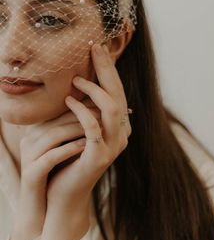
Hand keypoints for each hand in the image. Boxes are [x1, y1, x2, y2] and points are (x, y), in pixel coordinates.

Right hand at [10, 103, 99, 239]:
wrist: (46, 204)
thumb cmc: (59, 170)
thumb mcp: (64, 145)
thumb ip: (72, 128)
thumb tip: (97, 108)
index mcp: (36, 130)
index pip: (58, 112)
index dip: (81, 108)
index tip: (101, 106)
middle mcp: (29, 140)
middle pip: (57, 120)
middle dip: (82, 115)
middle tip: (102, 114)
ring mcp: (28, 156)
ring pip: (53, 135)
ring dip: (77, 129)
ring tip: (98, 127)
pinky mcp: (31, 173)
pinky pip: (51, 157)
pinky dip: (69, 149)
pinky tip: (86, 145)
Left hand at [40, 43, 131, 239]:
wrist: (65, 191)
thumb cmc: (70, 156)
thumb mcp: (80, 128)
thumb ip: (87, 109)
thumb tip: (81, 81)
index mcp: (119, 126)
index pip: (117, 92)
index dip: (108, 70)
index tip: (97, 49)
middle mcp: (122, 134)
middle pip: (118, 94)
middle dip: (107, 69)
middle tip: (94, 48)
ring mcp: (114, 146)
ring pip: (112, 108)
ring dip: (94, 89)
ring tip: (75, 80)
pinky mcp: (100, 156)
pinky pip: (93, 127)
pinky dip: (81, 110)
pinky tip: (68, 100)